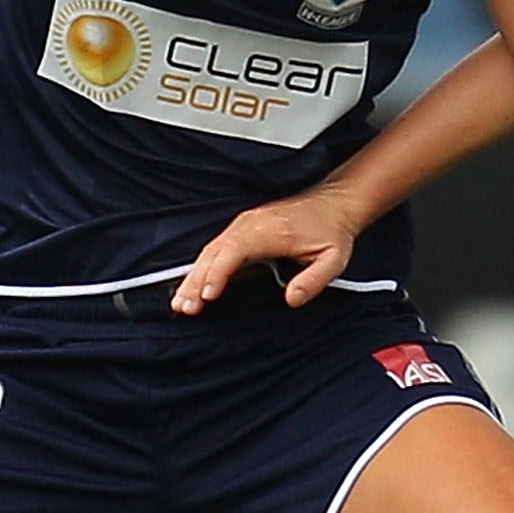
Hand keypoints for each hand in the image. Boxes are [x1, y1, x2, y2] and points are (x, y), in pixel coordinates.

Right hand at [171, 188, 365, 314]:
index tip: (207, 294)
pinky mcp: (241, 230)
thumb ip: (314, 280)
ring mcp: (243, 225)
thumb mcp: (333, 259)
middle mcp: (250, 224)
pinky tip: (190, 287)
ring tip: (179, 304)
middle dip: (196, 281)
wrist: (331, 205)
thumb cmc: (331, 233)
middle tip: (184, 307)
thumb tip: (292, 299)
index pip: (235, 250)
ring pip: (210, 251)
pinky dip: (201, 269)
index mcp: (270, 230)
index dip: (218, 272)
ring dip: (193, 277)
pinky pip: (216, 249)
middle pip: (214, 252)